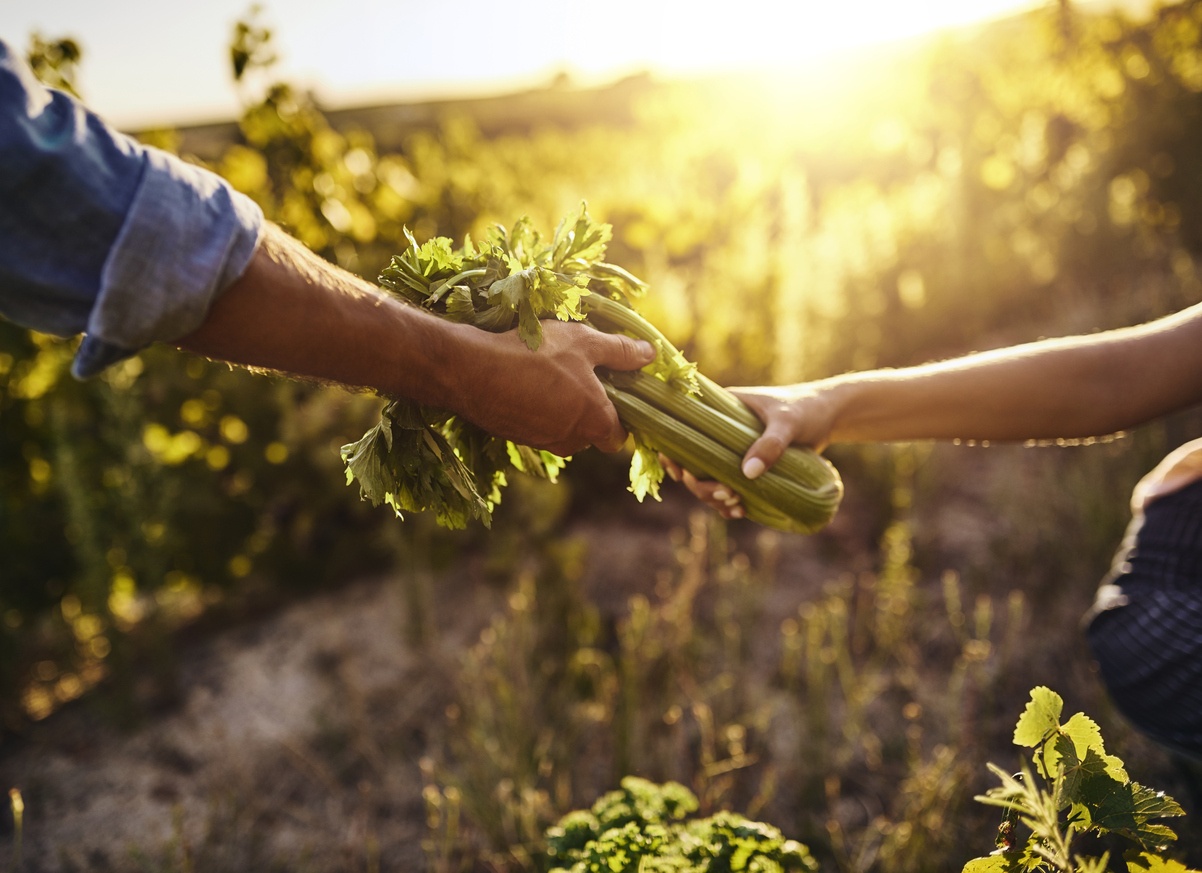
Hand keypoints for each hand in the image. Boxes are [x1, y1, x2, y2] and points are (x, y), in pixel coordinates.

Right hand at [453, 320, 655, 456]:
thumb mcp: (584, 342)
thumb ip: (620, 351)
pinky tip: (525, 381)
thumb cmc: (534, 354)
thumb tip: (651, 354)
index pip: (618, 436)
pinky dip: (537, 409)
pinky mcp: (516, 438)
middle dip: (589, 410)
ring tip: (549, 373)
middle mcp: (570, 441)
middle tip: (579, 374)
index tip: (612, 391)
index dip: (619, 416)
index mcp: (595, 423)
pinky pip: (537, 427)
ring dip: (562, 408)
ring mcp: (541, 442)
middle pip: (591, 434)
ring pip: (563, 431)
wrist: (471, 370)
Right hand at [662, 381, 837, 514]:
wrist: (830, 416)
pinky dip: (729, 502)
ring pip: (709, 479)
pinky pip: (729, 486)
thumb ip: (770, 445)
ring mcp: (733, 451)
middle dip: (701, 485)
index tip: (681, 474)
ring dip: (714, 497)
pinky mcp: (748, 466)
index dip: (675, 455)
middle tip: (725, 495)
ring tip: (735, 506)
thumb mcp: (787, 422)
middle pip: (693, 463)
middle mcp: (720, 431)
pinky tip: (739, 511)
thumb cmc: (806, 409)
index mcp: (720, 410)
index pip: (684, 431)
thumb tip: (746, 474)